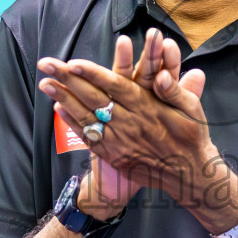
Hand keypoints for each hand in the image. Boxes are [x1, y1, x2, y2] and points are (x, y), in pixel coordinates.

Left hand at [38, 29, 212, 207]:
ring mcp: (120, 141)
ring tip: (44, 83)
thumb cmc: (192, 137)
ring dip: (63, 99)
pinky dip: (74, 123)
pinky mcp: (116, 155)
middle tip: (47, 64)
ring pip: (87, 116)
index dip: (93, 74)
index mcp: (148, 107)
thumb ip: (176, 90)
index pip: (115, 87)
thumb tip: (162, 75)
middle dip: (68, 79)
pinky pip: (91, 137)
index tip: (73, 62)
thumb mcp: (192, 109)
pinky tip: (59, 109)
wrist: (190, 175)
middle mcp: (130, 123)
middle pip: (93, 98)